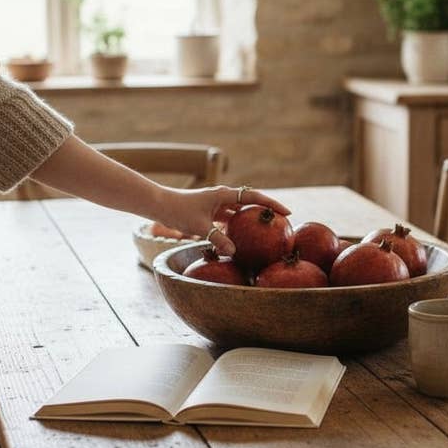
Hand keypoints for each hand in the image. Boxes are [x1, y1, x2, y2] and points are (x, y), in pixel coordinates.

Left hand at [159, 185, 289, 255]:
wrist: (160, 204)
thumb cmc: (179, 211)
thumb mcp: (200, 227)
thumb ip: (217, 239)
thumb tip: (234, 252)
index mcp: (223, 194)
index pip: (254, 197)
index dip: (271, 204)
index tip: (287, 212)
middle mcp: (223, 196)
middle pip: (251, 202)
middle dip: (266, 210)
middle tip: (282, 222)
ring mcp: (217, 204)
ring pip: (240, 211)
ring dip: (252, 219)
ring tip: (266, 231)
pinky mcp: (211, 212)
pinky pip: (230, 219)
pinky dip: (238, 226)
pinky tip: (243, 239)